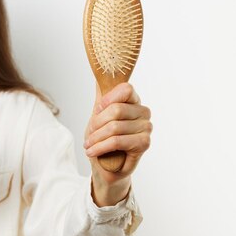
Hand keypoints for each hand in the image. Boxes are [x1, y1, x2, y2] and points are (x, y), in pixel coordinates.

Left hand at [84, 82, 151, 205]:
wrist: (105, 165)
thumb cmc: (103, 137)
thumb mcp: (98, 113)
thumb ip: (102, 94)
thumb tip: (100, 71)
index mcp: (134, 101)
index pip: (125, 88)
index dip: (107, 99)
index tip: (97, 110)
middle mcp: (143, 112)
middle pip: (116, 110)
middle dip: (97, 123)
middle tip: (89, 134)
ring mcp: (146, 128)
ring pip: (114, 127)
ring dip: (96, 138)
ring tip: (89, 145)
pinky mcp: (144, 143)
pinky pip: (117, 141)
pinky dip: (100, 147)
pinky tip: (92, 151)